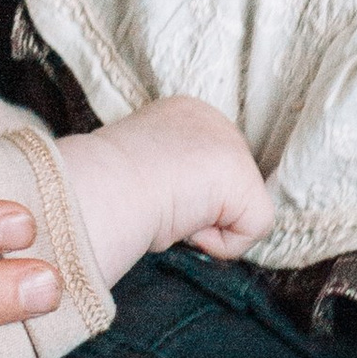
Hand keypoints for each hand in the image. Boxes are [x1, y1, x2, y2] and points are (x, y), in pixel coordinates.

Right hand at [85, 97, 273, 269]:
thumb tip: (183, 208)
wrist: (105, 185)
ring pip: (238, 210)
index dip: (180, 193)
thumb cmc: (107, 184)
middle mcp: (214, 121)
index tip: (151, 198)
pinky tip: (188, 225)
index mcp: (184, 114)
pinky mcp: (246, 180)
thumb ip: (167, 175)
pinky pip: (251, 229)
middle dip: (197, 209)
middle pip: (224, 188)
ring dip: (204, 225)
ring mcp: (234, 147)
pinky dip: (220, 244)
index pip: (202, 167)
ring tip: (171, 212)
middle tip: (161, 207)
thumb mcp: (140, 168)